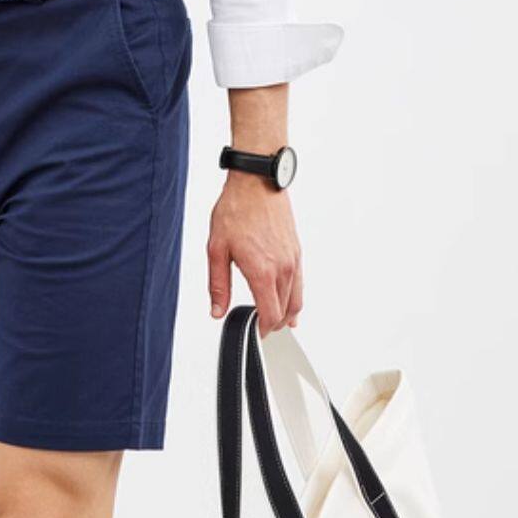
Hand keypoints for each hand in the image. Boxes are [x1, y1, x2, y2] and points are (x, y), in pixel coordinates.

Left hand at [208, 170, 302, 335]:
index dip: (263, 330)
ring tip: (278, 322)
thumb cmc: (237, 210)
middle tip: (261, 329)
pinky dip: (295, 296)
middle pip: (285, 310)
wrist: (256, 183)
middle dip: (274, 324)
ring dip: (288, 313)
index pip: (270, 314)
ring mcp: (293, 259)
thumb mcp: (217, 249)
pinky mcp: (297, 251)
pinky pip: (300, 282)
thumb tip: (217, 310)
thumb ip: (218, 285)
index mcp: (262, 271)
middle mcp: (283, 268)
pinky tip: (289, 300)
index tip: (256, 334)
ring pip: (297, 298)